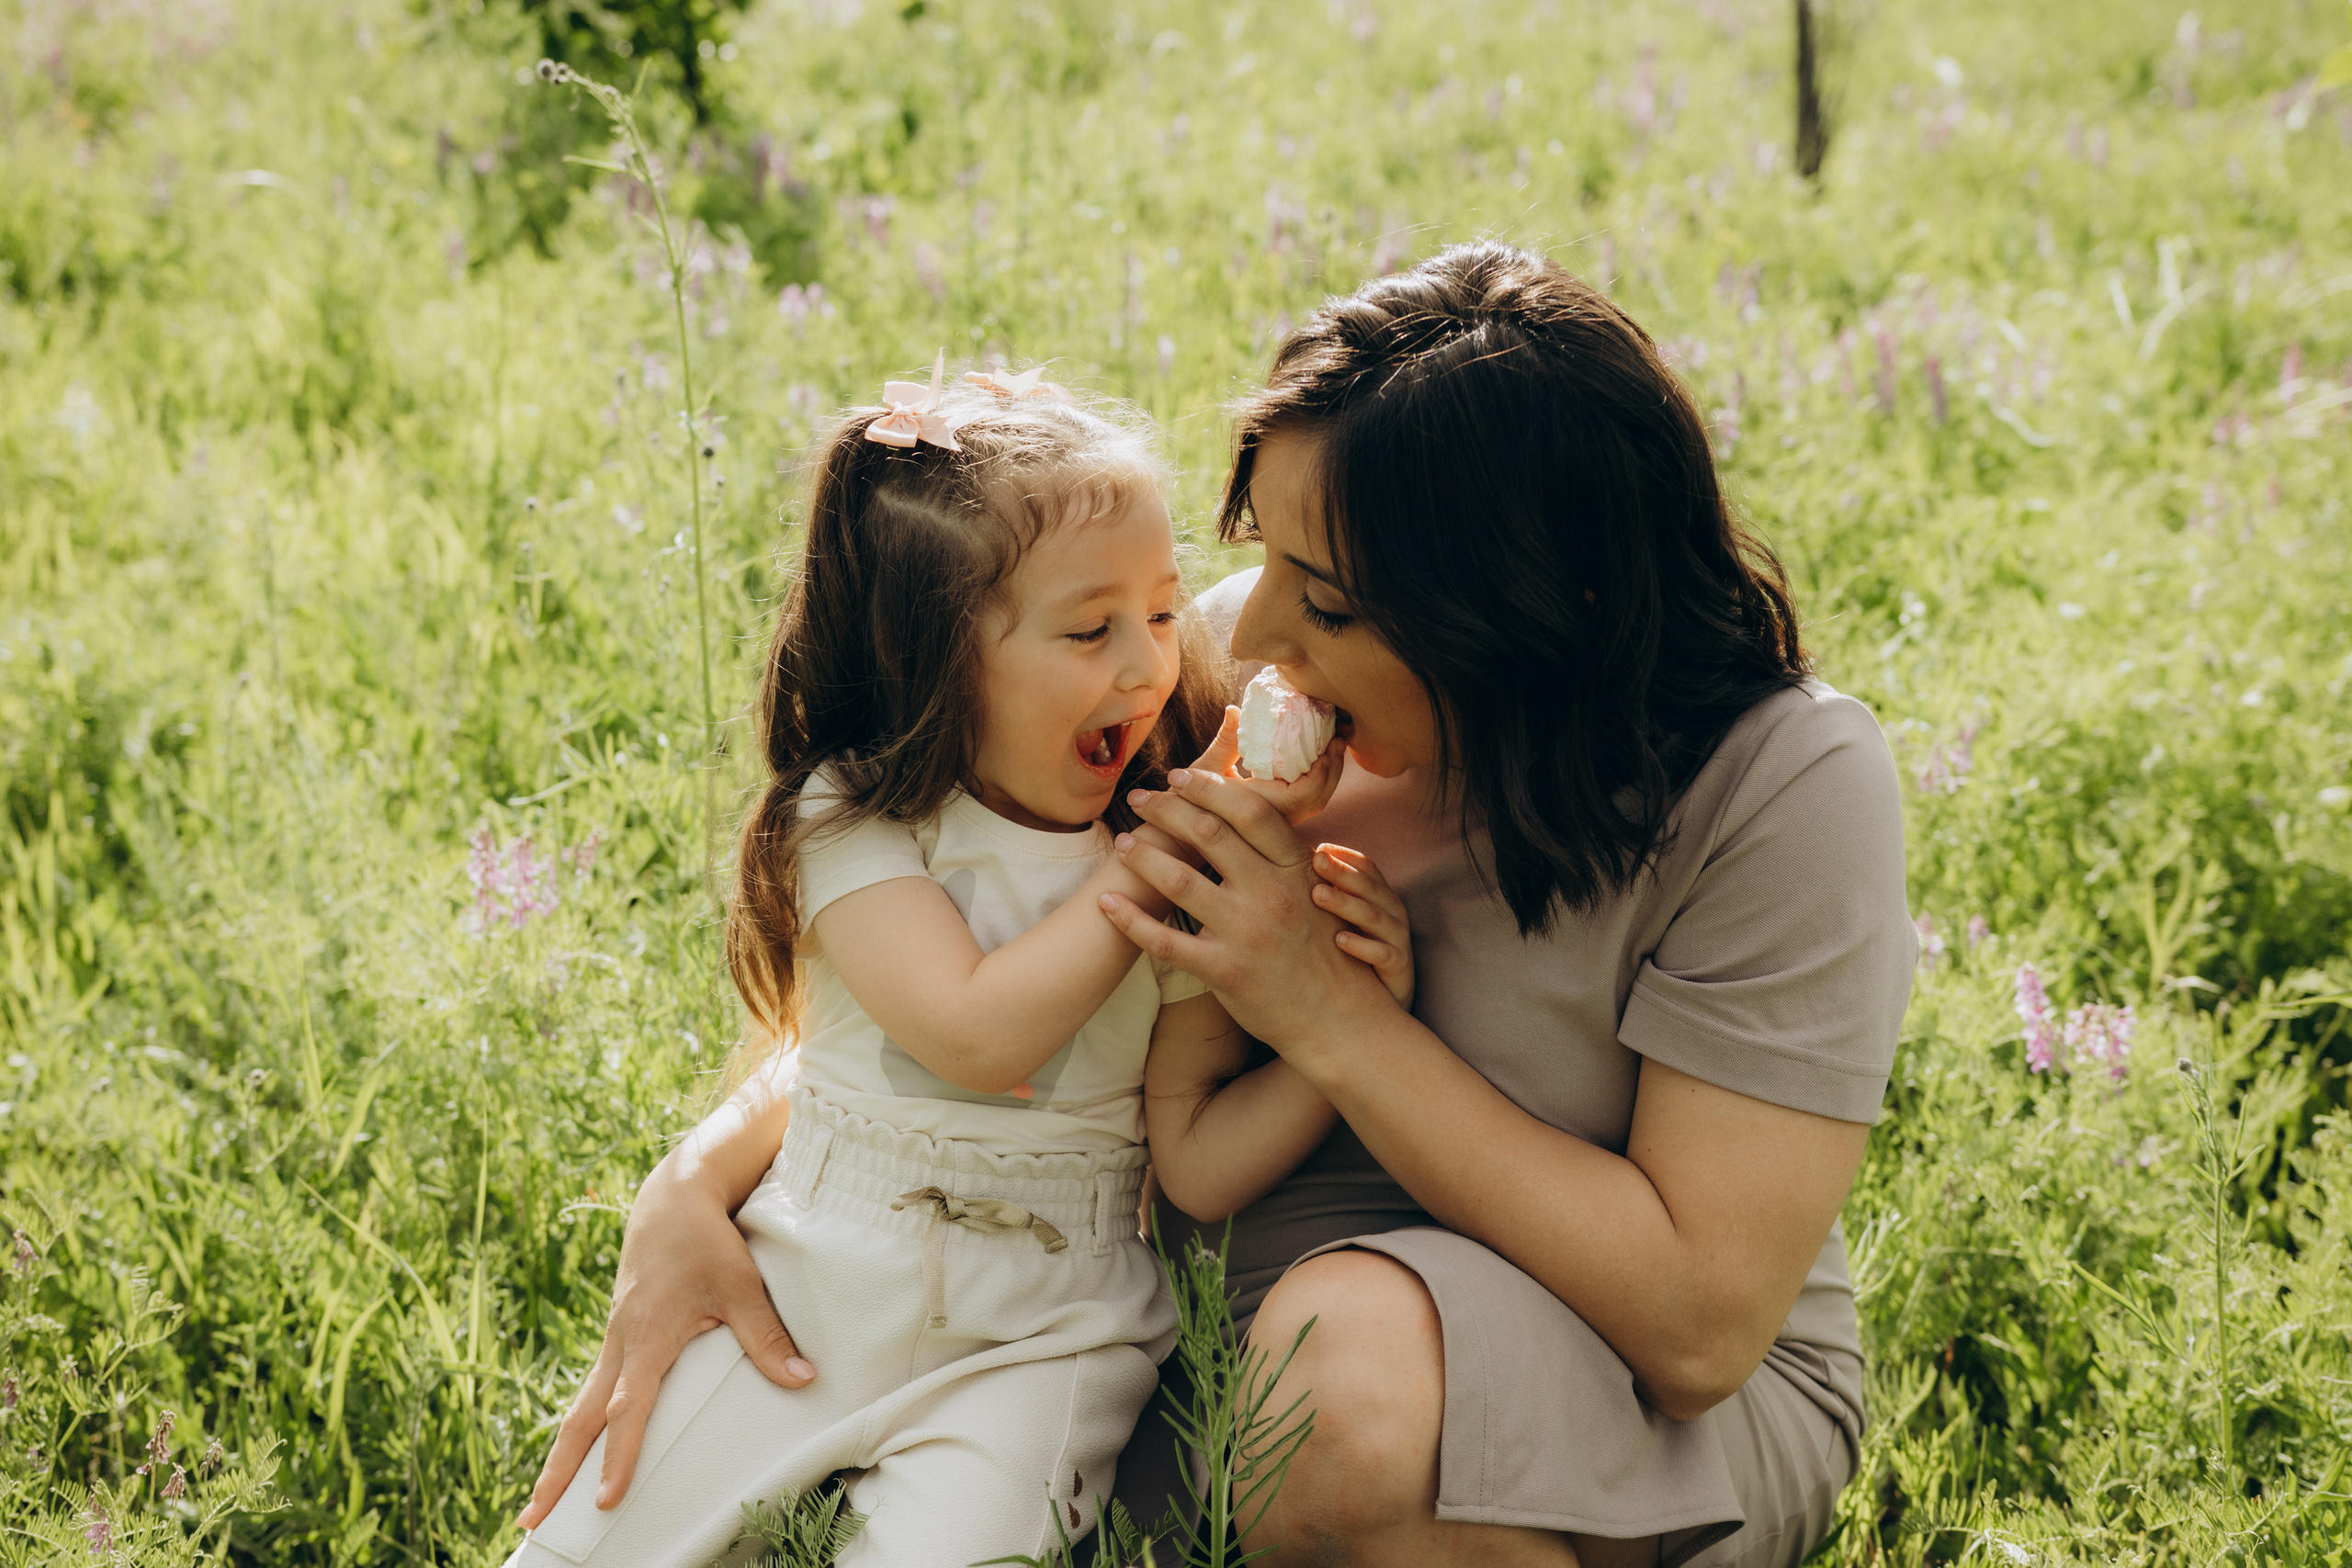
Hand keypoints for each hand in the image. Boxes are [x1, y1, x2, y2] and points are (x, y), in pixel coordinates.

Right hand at [516, 1162, 813, 1527]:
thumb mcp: (741, 1283)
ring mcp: (615, 1338)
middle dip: (556, 1472)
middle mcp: (620, 1343)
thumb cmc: (707, 1238)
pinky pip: (594, 1386)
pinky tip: (581, 1446)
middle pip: (582, 1419)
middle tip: (531, 1519)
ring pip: (582, 1405)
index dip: (618, 1456)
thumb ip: (767, 1336)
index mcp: (647, 1337)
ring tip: (542, 1498)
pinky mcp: (620, 1332)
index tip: (606, 1499)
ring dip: (562, 1451)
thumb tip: (802, 1380)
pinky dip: (582, 1422)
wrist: (673, 1195)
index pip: (628, 1410)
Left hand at [1098, 766, 1400, 1074]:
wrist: (1339, 1019)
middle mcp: (1271, 895)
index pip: (1249, 811)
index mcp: (1296, 869)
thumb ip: (1283, 858)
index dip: (1209, 788)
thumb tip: (1243, 818)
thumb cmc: (1327, 952)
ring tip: (1123, 845)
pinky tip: (1107, 905)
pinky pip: (1165, 942)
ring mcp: (1247, 933)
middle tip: (1140, 799)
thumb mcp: (1318, 893)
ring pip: (1179, 882)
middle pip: (1209, 835)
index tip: (1177, 777)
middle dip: (1167, 810)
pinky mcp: (1225, 971)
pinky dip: (1130, 920)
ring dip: (1143, 857)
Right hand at [1189, 706, 1346, 825]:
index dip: (1321, 771)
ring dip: (1329, 774)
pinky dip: (1318, 779)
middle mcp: (1274, 818)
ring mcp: (1278, 820)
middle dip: (1333, 768)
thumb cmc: (1187, 802)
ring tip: (1334, 745)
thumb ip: (1224, 742)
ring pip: (1316, 801)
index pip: (1304, 794)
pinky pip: (1308, 800)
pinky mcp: (1278, 817)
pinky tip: (1319, 758)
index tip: (1328, 745)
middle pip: (1318, 798)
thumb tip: (1234, 710)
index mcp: (1261, 808)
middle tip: (1339, 738)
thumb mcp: (1204, 769)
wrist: (1179, 835)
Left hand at [1312, 844, 1413, 1008]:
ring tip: (1318, 895)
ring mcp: (1397, 939)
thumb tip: (1285, 865)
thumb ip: (1326, 892)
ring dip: (1346, 904)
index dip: (1344, 855)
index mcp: (1379, 895)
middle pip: (1369, 886)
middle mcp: (1391, 912)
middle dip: (1342, 872)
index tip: (1318, 847)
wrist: (1379, 1004)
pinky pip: (1383, 954)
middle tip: (1316, 861)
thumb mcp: (1342, 919)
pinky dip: (1362, 946)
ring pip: (1375, 916)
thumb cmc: (1353, 952)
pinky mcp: (1399, 967)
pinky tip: (1339, 940)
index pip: (1367, 866)